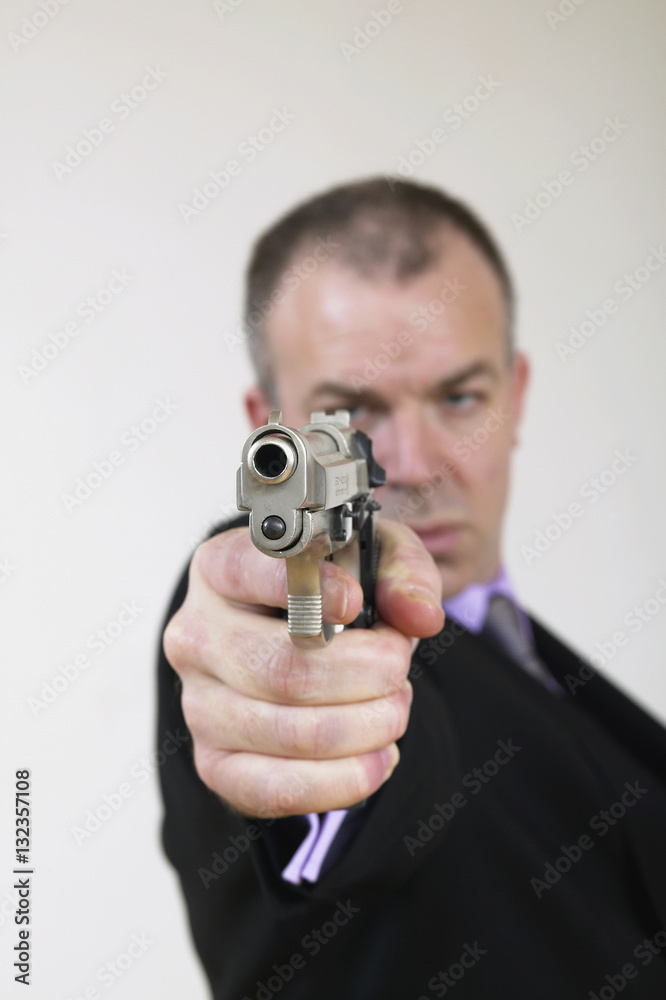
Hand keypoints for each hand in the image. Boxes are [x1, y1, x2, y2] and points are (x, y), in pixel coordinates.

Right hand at [163, 520, 443, 817]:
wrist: (304, 644)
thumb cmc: (333, 592)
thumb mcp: (373, 557)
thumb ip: (403, 571)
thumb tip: (418, 615)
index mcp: (219, 568)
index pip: (249, 573)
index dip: (311, 592)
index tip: (356, 602)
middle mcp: (197, 635)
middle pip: (282, 669)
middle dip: (366, 674)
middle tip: (397, 665)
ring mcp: (199, 704)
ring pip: (292, 733)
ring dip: (368, 726)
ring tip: (393, 705)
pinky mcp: (215, 762)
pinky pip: (278, 789)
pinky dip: (346, 779)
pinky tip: (378, 755)